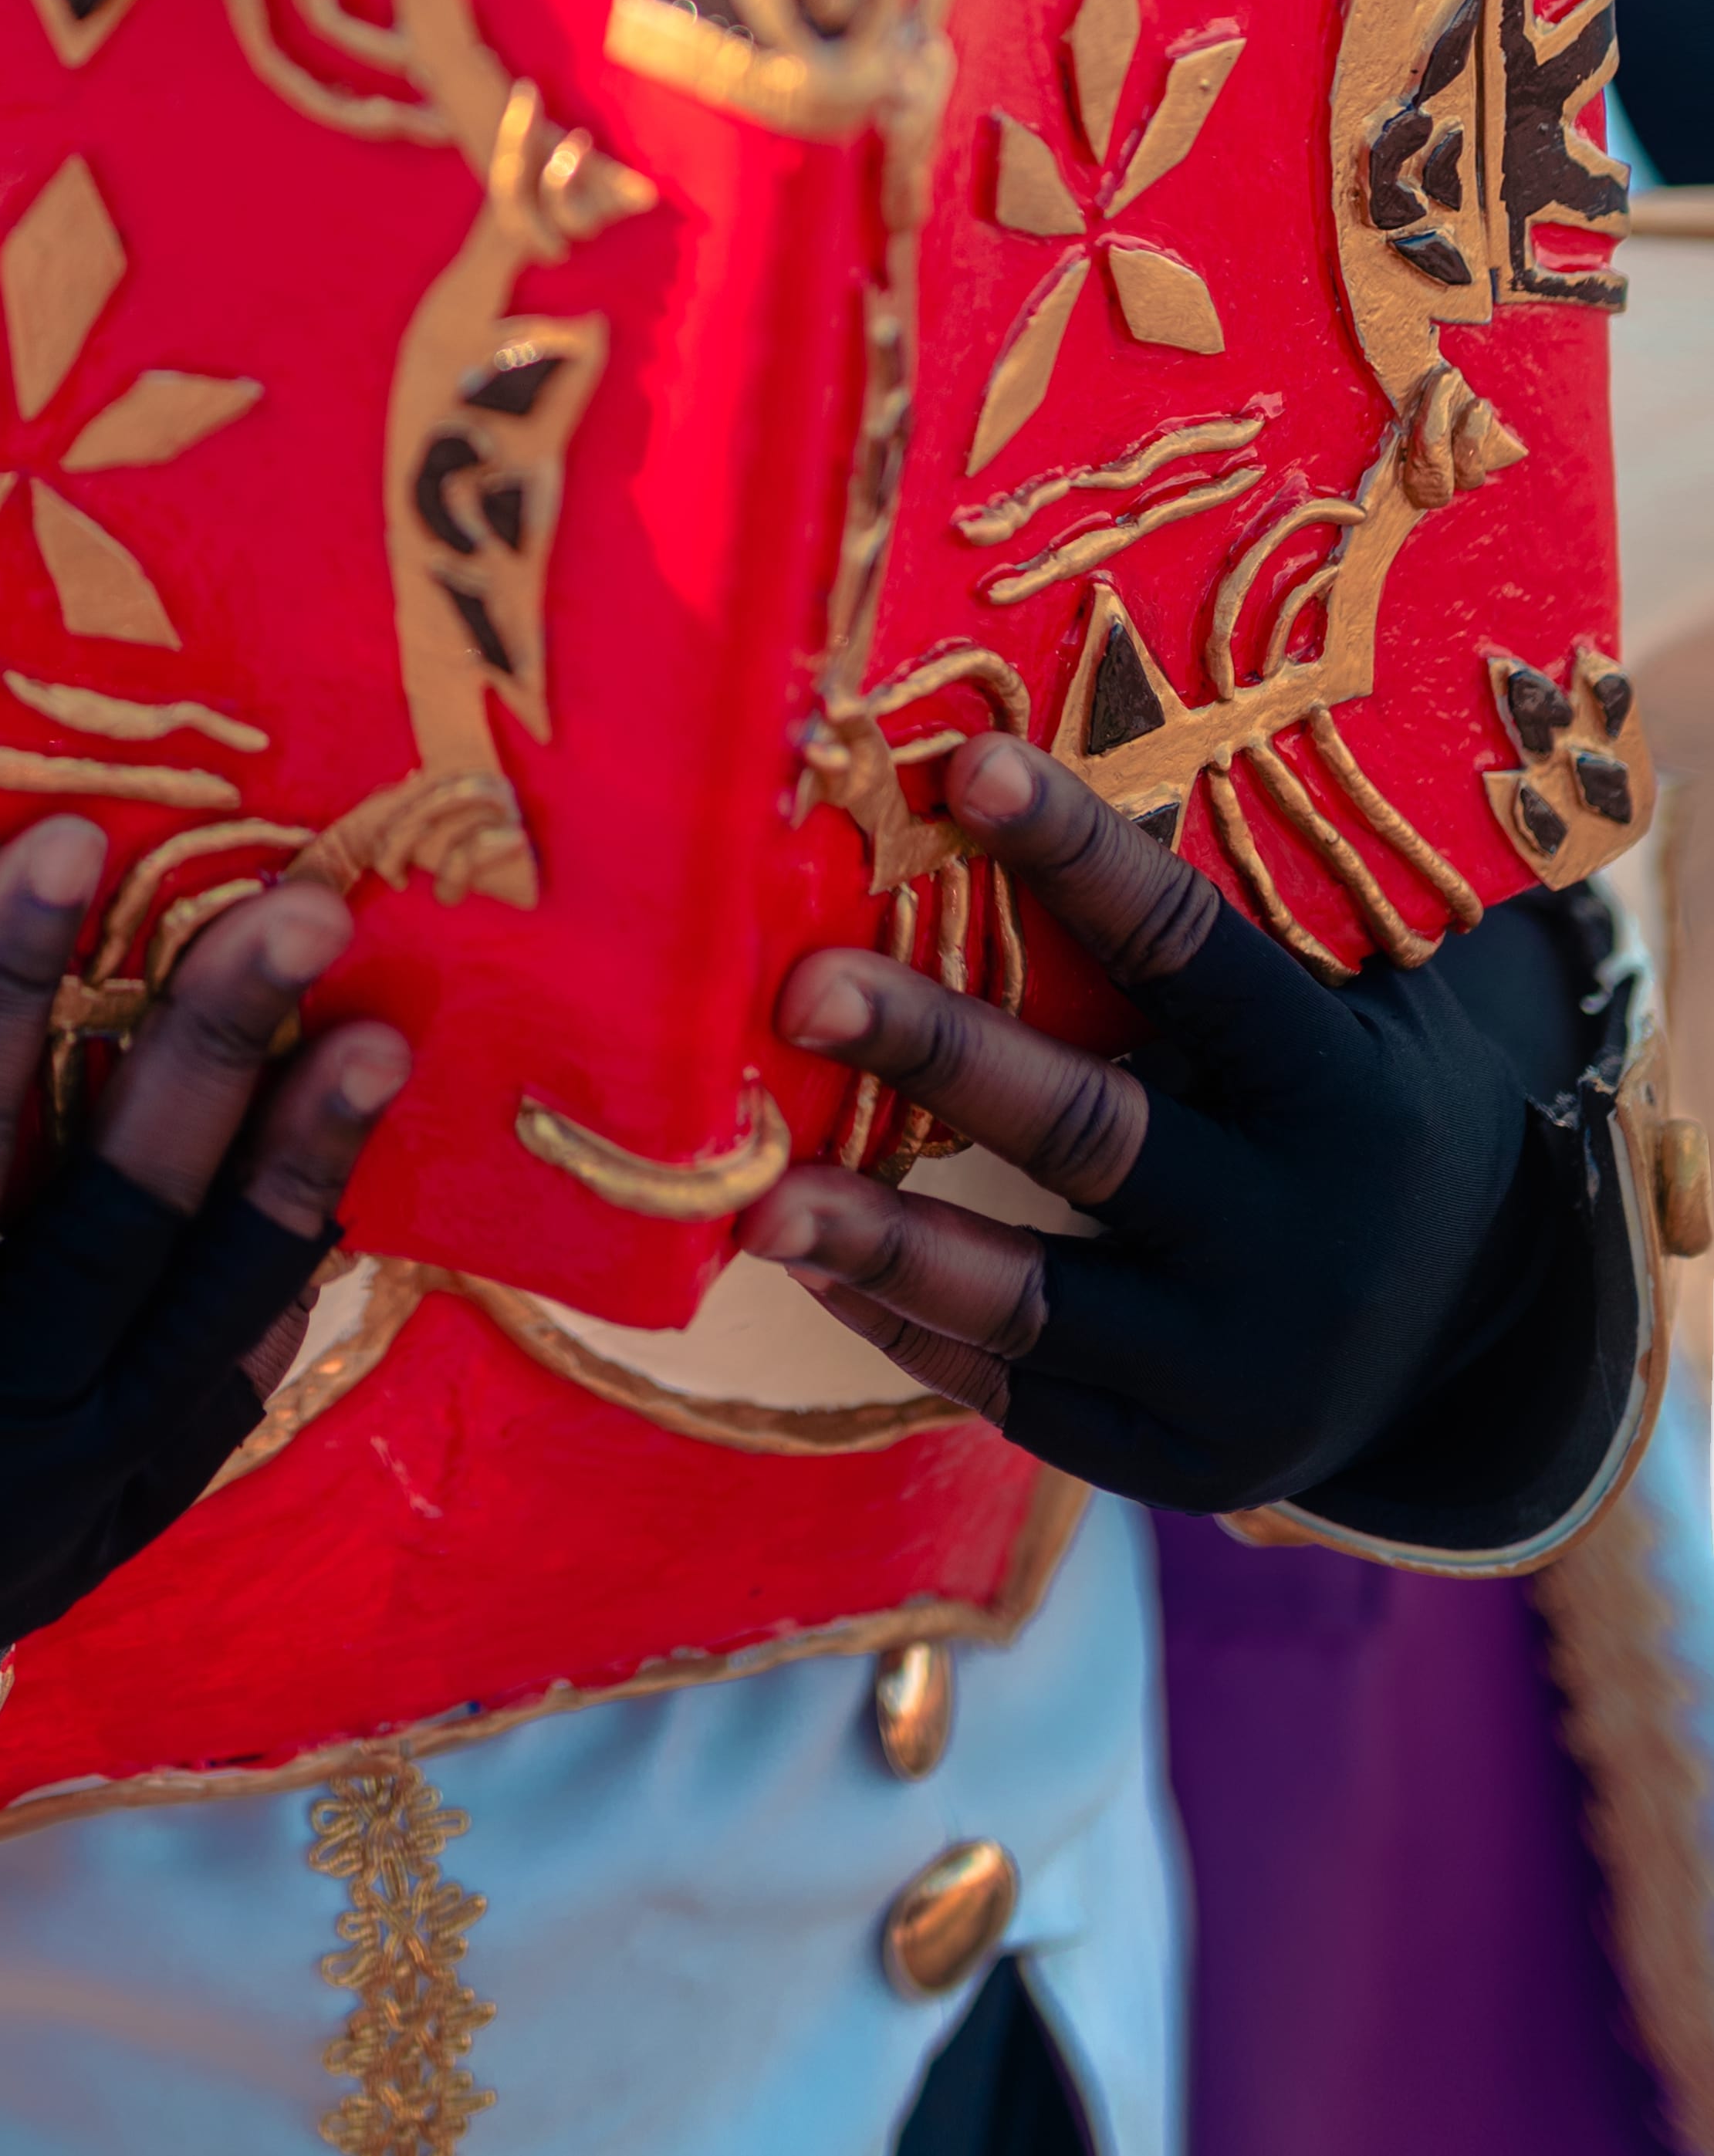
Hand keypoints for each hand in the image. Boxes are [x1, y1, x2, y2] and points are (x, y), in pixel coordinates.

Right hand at [0, 816, 406, 1739]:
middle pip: (121, 1227)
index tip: (71, 843)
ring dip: (294, 1170)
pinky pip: (212, 1410)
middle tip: (300, 911)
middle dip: (213, 1055)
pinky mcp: (93, 1546)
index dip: (8, 989)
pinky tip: (328, 1190)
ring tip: (379, 1035)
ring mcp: (54, 1513)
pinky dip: (269, 1298)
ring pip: (206, 1323)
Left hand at [735, 737, 1545, 1515]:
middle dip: (938, 1055)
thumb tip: (997, 784)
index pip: (1194, 954)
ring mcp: (1243, 1366)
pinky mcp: (1183, 1461)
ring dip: (883, 1240)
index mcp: (1338, 1086)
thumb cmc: (1351, 1104)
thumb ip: (1203, 941)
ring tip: (755, 1197)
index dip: (1084, 858)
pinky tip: (811, 1266)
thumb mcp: (1339, 1015)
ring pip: (1033, 1299)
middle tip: (803, 989)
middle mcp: (1299, 1232)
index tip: (970, 769)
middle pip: (1092, 1131)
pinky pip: (1019, 1392)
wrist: (1475, 1333)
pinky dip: (907, 1327)